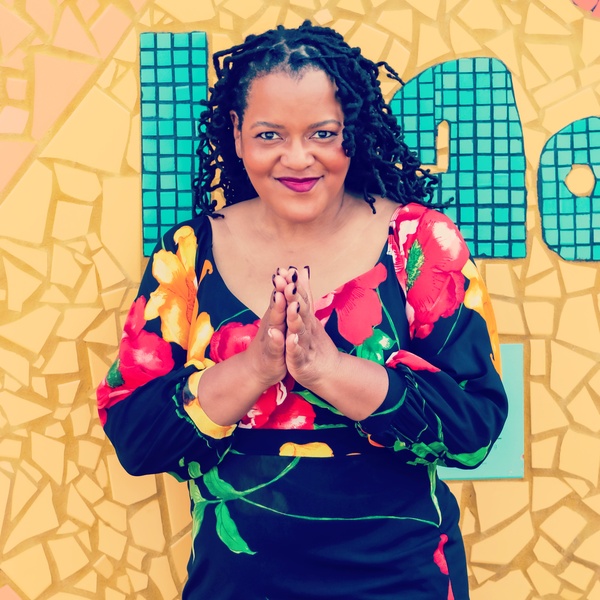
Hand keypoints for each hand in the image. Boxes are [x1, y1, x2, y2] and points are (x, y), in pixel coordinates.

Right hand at [245, 278, 287, 388]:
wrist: (256, 369)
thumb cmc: (272, 342)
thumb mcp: (279, 320)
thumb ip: (282, 300)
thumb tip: (285, 279)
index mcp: (276, 316)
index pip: (281, 296)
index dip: (285, 283)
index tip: (290, 268)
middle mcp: (271, 324)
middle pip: (276, 305)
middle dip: (281, 291)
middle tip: (284, 276)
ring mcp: (271, 338)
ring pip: (275, 322)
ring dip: (277, 310)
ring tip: (280, 297)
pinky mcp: (272, 354)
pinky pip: (275, 346)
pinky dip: (276, 339)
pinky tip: (277, 334)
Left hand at [277, 266, 340, 388]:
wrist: (328, 372)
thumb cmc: (315, 343)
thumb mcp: (309, 316)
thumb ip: (305, 293)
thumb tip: (302, 269)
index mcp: (306, 318)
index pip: (300, 299)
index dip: (294, 285)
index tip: (287, 270)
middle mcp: (307, 329)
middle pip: (301, 311)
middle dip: (295, 297)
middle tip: (289, 282)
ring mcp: (305, 345)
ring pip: (300, 330)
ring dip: (296, 319)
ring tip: (292, 307)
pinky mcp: (301, 361)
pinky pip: (297, 353)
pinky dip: (294, 346)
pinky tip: (291, 339)